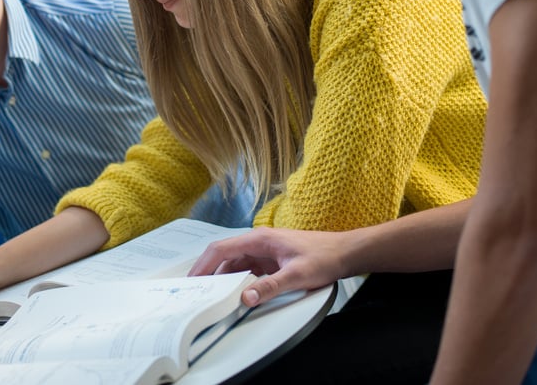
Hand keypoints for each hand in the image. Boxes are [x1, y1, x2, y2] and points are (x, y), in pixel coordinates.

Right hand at [187, 227, 345, 306]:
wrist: (344, 253)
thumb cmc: (324, 256)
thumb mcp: (296, 275)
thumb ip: (269, 287)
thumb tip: (246, 297)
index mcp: (260, 239)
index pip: (222, 249)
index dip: (204, 264)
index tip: (193, 278)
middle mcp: (259, 242)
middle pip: (225, 256)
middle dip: (209, 272)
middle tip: (197, 290)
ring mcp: (264, 251)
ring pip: (235, 264)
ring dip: (224, 278)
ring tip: (212, 294)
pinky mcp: (271, 260)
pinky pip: (247, 270)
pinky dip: (238, 280)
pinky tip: (235, 293)